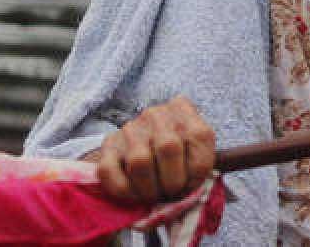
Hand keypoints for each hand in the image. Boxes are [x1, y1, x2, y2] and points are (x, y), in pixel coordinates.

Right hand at [95, 96, 216, 203]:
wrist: (141, 150)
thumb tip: (193, 200)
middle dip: (172, 182)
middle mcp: (157, 114)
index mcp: (185, 111)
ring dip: (148, 189)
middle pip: (168, 147)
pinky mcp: (108, 144)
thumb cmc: (177, 157)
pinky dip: (124, 192)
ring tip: (152, 194)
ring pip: (140, 162)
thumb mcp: (196, 155)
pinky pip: (110, 172)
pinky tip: (134, 193)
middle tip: (170, 193)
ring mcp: (131, 127)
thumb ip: (201, 171)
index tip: (190, 186)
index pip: (200, 139)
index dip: (197, 172)